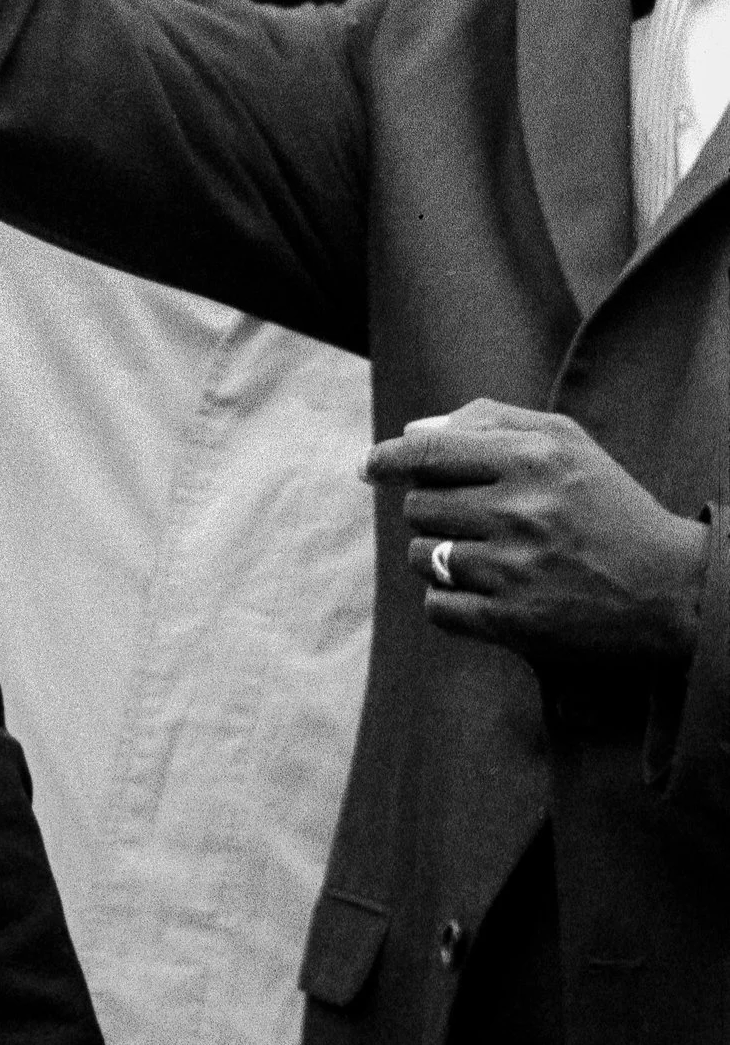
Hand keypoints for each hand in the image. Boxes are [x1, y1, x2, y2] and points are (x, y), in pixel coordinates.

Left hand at [371, 399, 711, 660]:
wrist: (674, 590)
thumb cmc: (611, 508)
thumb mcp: (567, 443)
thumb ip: (490, 421)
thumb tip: (410, 430)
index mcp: (533, 460)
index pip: (427, 452)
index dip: (386, 459)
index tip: (370, 468)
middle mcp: (521, 511)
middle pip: (418, 507)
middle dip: (432, 512)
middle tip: (473, 522)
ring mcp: (515, 570)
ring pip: (423, 557)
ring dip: (439, 557)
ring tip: (483, 558)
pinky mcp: (515, 622)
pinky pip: (439, 607)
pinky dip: (449, 601)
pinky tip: (482, 594)